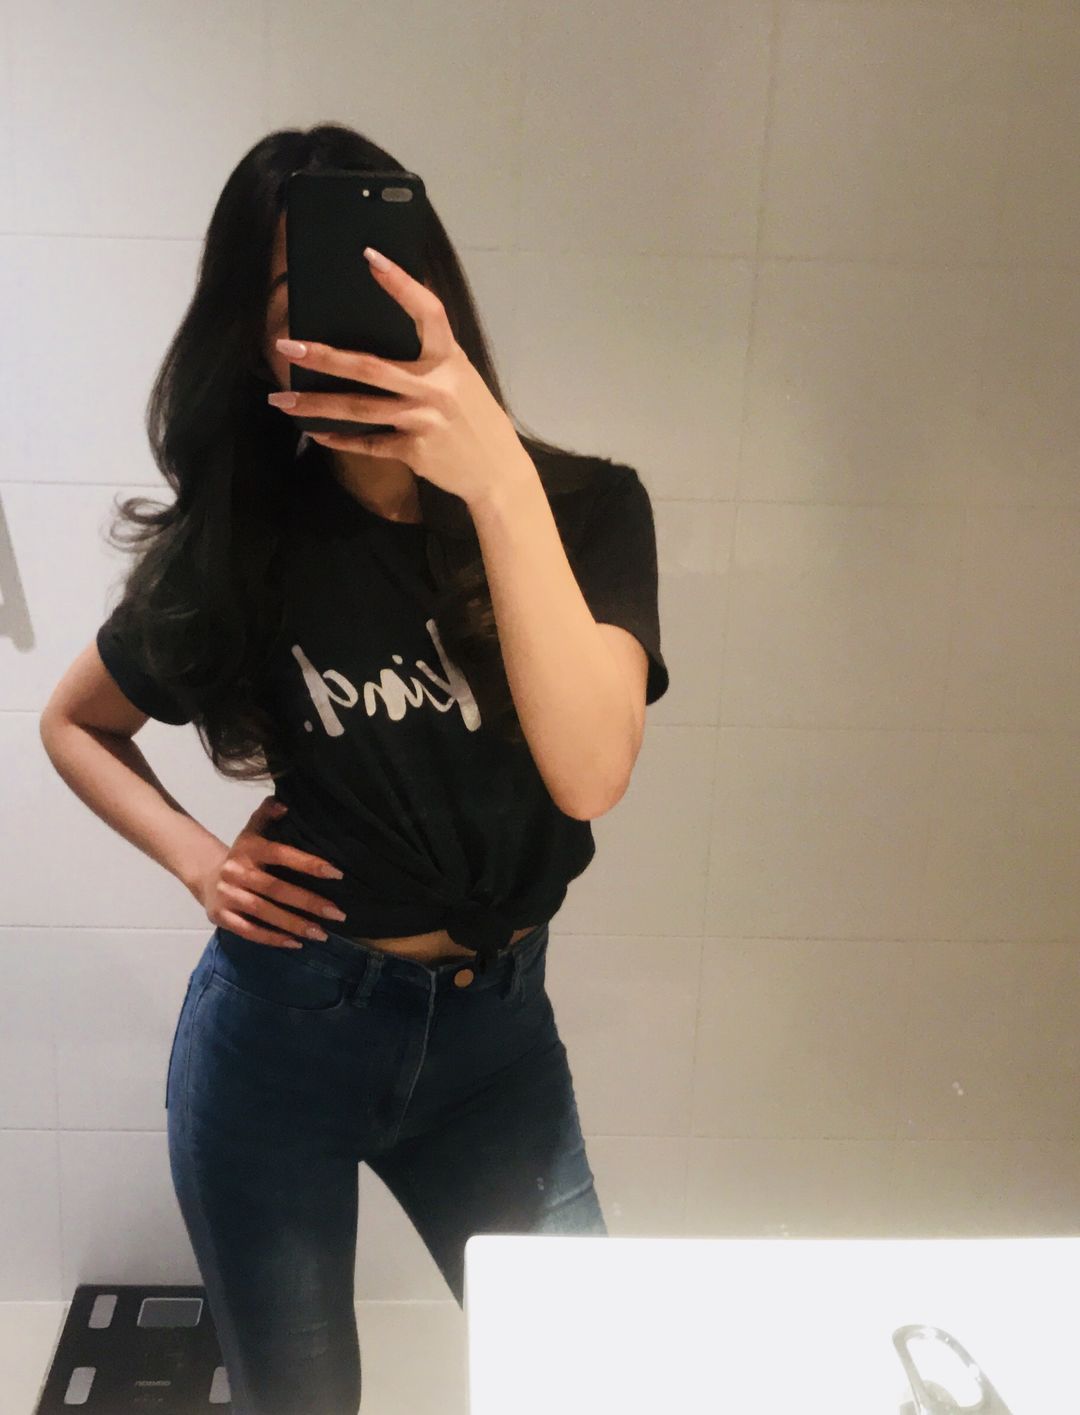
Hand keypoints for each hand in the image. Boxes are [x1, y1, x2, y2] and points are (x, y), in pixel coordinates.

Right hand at [191, 796, 347, 948]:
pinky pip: (248, 931)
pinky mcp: (221, 917)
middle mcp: (236, 871)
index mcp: (248, 848)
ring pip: (263, 912)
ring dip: (294, 924)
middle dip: (308, 902)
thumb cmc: (243, 854)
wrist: (204, 874)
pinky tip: (296, 943)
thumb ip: (267, 815)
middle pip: (275, 888)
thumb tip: (285, 805)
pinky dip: (272, 939)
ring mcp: (227, 895)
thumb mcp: (252, 830)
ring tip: (322, 933)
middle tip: (337, 914)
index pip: (281, 854)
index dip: (308, 863)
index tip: (336, 874)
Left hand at [267, 246, 529, 507]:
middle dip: (325, 356)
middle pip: (371, 367)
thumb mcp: (463, 378)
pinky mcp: (415, 450)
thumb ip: (431, 357)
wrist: (498, 473)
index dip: (401, 284)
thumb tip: (392, 330)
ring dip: (316, 405)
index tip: (370, 258)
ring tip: (281, 400)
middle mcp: (436, 387)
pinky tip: (316, 434)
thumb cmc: (476, 419)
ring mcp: (423, 420)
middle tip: (286, 345)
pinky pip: (369, 443)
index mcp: (450, 359)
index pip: (428, 312)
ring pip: (360, 408)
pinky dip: (341, 440)